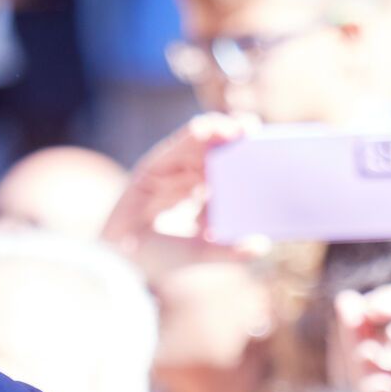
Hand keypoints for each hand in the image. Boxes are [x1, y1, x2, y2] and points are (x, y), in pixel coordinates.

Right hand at [102, 113, 257, 256]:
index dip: (244, 154)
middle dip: (234, 136)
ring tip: (235, 126)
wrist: (124, 265)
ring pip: (194, 143)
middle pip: (213, 149)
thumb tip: (261, 244)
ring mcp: (168, 172)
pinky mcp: (150, 169)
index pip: (227, 167)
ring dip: (214, 129)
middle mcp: (186, 178)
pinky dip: (188, 136)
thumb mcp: (203, 252)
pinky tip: (204, 129)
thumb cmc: (161, 258)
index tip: (266, 145)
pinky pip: (171, 147)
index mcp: (202, 194)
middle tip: (254, 129)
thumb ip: (230, 250)